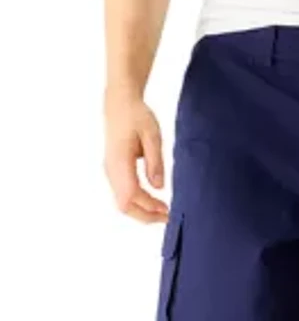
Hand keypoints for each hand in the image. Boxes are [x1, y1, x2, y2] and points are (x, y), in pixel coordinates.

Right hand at [104, 93, 168, 223]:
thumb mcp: (152, 135)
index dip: (148, 207)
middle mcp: (111, 169)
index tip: (166, 209)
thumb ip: (155, 162)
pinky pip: (123, 195)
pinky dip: (138, 203)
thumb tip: (158, 187)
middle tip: (167, 216)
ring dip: (142, 211)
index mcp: (119, 160)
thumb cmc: (136, 115)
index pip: (130, 195)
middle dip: (145, 216)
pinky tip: (153, 201)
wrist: (119, 103)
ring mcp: (110, 172)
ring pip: (122, 203)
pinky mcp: (113, 172)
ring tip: (162, 210)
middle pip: (123, 205)